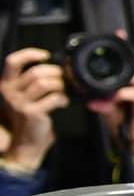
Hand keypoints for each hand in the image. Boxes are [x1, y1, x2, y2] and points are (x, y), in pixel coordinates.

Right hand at [0, 48, 65, 170]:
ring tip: (63, 91)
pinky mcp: (31, 112)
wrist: (26, 142)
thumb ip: (33, 80)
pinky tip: (63, 103)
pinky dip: (63, 98)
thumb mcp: (26, 94)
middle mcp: (9, 92)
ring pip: (45, 82)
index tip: (46, 55)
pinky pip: (53, 97)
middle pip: (36, 71)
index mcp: (6, 84)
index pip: (13, 61)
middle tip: (64, 79)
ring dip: (60, 85)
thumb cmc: (30, 116)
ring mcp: (19, 102)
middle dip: (55, 73)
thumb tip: (57, 65)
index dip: (30, 53)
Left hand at [89, 51, 133, 154]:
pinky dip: (122, 94)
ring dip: (124, 78)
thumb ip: (99, 98)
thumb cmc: (123, 120)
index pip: (132, 60)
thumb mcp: (108, 105)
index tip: (119, 34)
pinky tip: (113, 97)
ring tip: (111, 82)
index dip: (126, 46)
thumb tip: (86, 95)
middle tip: (116, 49)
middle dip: (128, 56)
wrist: (133, 141)